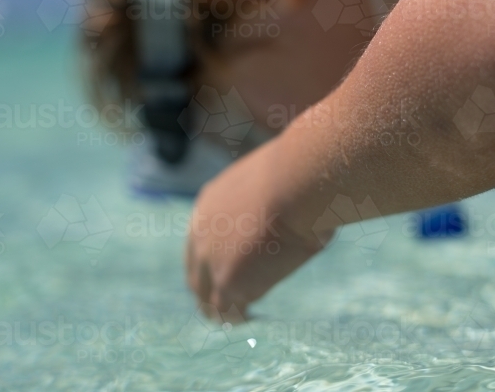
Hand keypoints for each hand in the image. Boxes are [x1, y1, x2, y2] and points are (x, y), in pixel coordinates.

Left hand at [184, 140, 325, 319]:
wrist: (295, 182)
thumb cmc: (299, 175)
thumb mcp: (274, 180)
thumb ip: (271, 197)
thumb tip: (297, 199)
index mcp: (209, 203)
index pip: (201, 238)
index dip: (212, 256)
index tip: (226, 266)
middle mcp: (201, 232)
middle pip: (196, 270)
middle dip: (207, 287)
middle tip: (221, 301)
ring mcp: (212, 259)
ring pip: (205, 296)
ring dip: (218, 309)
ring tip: (233, 318)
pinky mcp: (228, 281)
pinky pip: (227, 311)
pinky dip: (236, 318)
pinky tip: (250, 320)